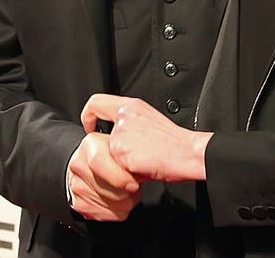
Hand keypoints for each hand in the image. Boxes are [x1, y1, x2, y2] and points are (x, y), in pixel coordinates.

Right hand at [67, 132, 140, 221]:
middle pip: (107, 188)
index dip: (119, 177)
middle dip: (127, 191)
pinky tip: (119, 199)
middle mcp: (79, 165)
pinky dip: (117, 211)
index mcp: (90, 145)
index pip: (99, 162)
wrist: (94, 164)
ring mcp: (76, 186)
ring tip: (126, 189)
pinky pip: (105, 215)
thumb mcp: (123, 145)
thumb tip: (146, 169)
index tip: (134, 184)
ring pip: (109, 204)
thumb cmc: (113, 154)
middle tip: (135, 184)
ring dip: (125, 201)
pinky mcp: (79, 205)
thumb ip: (131, 153)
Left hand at [81, 94, 211, 182]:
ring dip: (121, 163)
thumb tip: (117, 136)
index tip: (91, 127)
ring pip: (109, 155)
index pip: (96, 103)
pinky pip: (115, 168)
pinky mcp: (122, 152)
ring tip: (141, 161)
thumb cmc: (174, 142)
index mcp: (131, 106)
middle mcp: (124, 117)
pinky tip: (141, 168)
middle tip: (132, 157)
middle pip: (102, 138)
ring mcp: (121, 134)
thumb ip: (129, 124)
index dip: (88, 116)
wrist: (186, 152)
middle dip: (114, 153)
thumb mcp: (149, 120)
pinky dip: (126, 172)